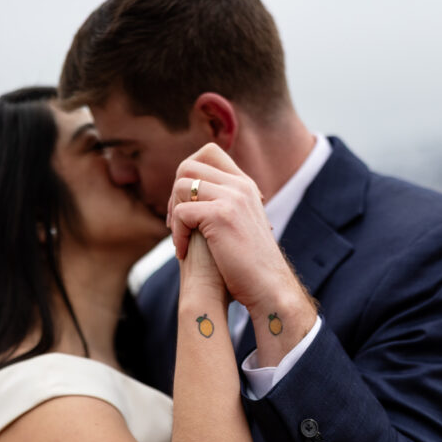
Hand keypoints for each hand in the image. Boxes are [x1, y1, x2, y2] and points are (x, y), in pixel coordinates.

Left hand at [168, 143, 317, 365]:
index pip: (209, 153)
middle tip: (175, 223)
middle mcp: (240, 186)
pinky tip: (182, 253)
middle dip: (174, 193)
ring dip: (173, 213)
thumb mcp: (238, 226)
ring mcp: (233, 198)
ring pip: (181, 185)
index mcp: (245, 185)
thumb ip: (221, 207)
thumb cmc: (249, 266)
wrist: (269, 288)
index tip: (186, 205)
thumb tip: (193, 199)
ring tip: (178, 237)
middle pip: (189, 165)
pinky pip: (182, 212)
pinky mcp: (222, 215)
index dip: (188, 174)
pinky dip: (176, 234)